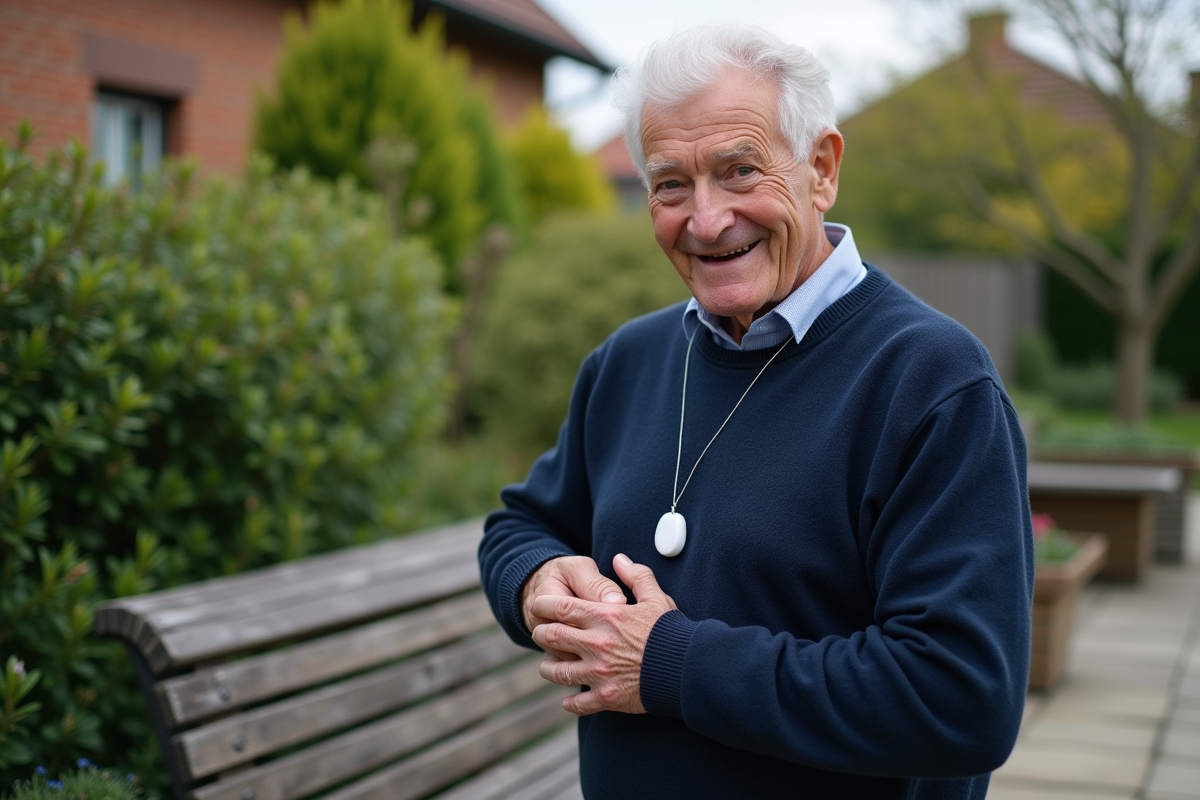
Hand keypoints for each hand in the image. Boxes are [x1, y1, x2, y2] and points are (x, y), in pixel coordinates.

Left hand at [531, 553, 676, 715]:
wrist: (689, 670)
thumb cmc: (672, 632)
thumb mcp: (656, 598)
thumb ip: (636, 576)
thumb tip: (619, 559)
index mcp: (606, 617)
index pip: (560, 607)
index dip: (543, 605)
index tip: (538, 605)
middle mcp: (596, 645)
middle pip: (550, 637)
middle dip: (540, 633)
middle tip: (541, 633)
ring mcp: (599, 673)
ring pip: (557, 672)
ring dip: (548, 668)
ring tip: (548, 666)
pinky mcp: (607, 698)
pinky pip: (577, 703)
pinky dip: (570, 702)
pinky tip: (569, 698)